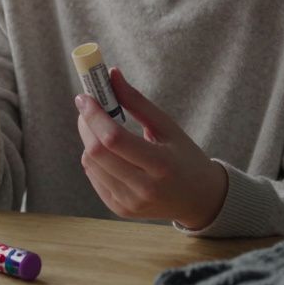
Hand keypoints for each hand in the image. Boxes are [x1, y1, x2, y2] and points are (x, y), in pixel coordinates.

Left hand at [75, 68, 227, 228]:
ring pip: (90, 164)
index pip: (114, 139)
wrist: (199, 199)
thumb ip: (138, 102)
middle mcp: (144, 189)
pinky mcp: (119, 209)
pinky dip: (94, 158)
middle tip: (88, 106)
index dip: (94, 115)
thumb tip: (112, 75)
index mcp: (161, 165)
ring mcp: (129, 203)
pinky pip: (93, 176)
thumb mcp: (168, 127)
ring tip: (101, 127)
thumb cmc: (185, 156)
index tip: (84, 96)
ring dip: (89, 139)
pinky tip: (108, 151)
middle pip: (97, 152)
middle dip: (86, 124)